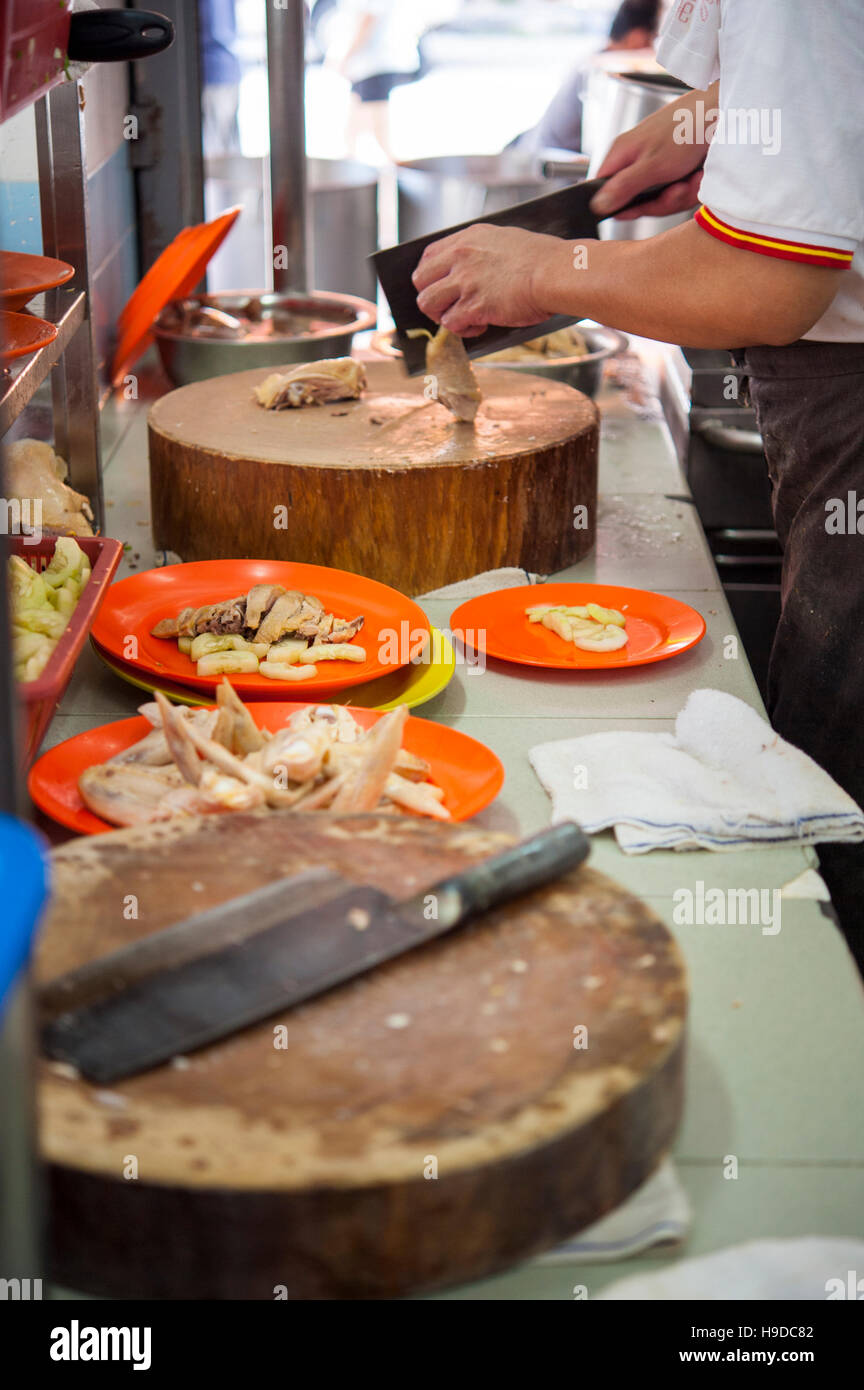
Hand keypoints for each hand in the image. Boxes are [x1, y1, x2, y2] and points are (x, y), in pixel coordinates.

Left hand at [412, 224, 564, 335]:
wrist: (556, 273)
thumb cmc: (542, 259)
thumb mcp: (505, 240)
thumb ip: (483, 251)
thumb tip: (474, 267)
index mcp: (469, 239)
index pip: (429, 255)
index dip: (429, 275)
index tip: (438, 285)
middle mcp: (461, 257)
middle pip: (420, 281)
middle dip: (431, 297)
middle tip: (448, 306)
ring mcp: (466, 282)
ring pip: (428, 303)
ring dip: (443, 315)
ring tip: (463, 318)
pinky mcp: (474, 306)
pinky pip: (451, 324)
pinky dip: (462, 330)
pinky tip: (480, 326)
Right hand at [591, 82, 716, 218]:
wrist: (725, 113)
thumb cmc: (688, 128)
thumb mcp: (653, 165)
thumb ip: (624, 186)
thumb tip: (597, 204)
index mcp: (623, 154)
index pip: (603, 189)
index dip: (617, 206)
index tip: (632, 211)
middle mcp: (639, 160)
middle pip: (638, 201)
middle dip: (662, 201)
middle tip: (676, 190)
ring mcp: (659, 165)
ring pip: (662, 199)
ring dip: (681, 194)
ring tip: (693, 178)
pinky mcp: (678, 169)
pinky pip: (678, 192)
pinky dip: (692, 187)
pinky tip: (700, 176)